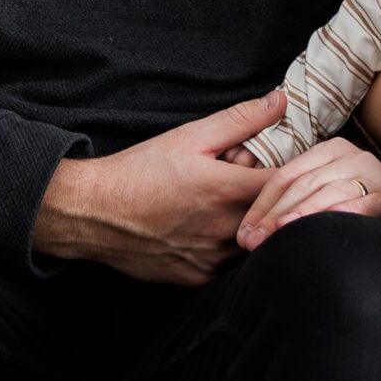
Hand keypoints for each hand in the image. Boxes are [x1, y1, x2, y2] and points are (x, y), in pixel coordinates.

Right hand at [31, 88, 285, 284]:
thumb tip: (281, 102)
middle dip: (265, 199)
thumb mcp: (190, 136)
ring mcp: (213, 259)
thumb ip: (241, 120)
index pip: (286, 186)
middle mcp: (225, 230)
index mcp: (228, 192)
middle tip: (237, 184)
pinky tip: (203, 230)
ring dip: (247, 225)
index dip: (286, 174)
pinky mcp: (198, 278)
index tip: (273, 165)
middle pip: (273, 217)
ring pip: (252, 243)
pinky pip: (228, 264)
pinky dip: (226, 247)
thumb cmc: (139, 171)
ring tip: (217, 207)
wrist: (93, 213)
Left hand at [237, 140, 380, 249]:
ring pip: (328, 192)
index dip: (261, 204)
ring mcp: (374, 173)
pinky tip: (324, 225)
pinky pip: (363, 203)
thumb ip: (294, 201)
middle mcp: (352, 156)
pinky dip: (343, 213)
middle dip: (274, 214)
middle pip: (303, 184)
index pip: (286, 176)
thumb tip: (251, 231)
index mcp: (330, 151)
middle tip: (252, 240)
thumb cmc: (356, 210)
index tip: (244, 232)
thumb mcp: (322, 195)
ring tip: (279, 233)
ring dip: (301, 213)